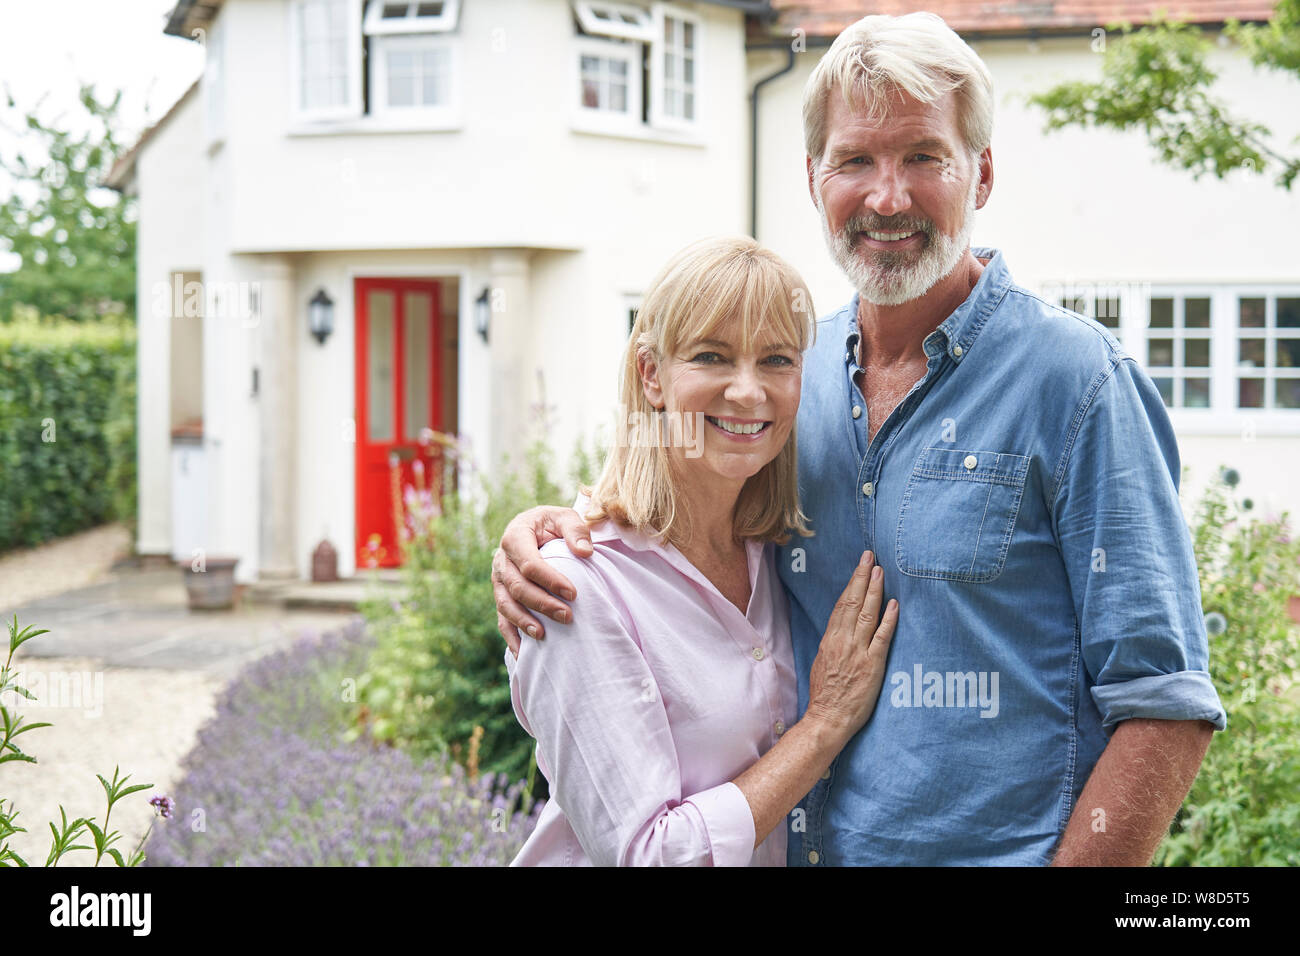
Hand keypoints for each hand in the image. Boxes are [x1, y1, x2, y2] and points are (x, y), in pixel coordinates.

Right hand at [492, 505, 593, 654]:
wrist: (536, 529)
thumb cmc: (553, 524)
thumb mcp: (565, 517)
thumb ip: (576, 530)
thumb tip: (585, 553)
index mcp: (515, 536)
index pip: (529, 563)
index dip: (550, 580)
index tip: (573, 593)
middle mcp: (501, 560)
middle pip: (517, 587)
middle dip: (542, 604)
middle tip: (568, 616)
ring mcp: (498, 580)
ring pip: (506, 605)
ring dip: (524, 622)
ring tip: (543, 635)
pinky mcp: (501, 596)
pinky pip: (502, 619)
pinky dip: (511, 637)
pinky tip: (524, 654)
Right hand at [805, 551, 897, 740]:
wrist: (827, 719)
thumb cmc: (825, 695)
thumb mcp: (822, 663)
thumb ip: (833, 643)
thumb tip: (841, 629)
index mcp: (830, 640)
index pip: (841, 605)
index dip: (852, 583)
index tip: (860, 567)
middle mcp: (842, 641)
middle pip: (852, 602)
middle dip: (862, 577)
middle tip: (870, 556)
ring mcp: (857, 652)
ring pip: (866, 614)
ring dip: (875, 590)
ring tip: (881, 571)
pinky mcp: (872, 665)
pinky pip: (881, 637)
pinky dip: (888, 619)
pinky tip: (894, 604)